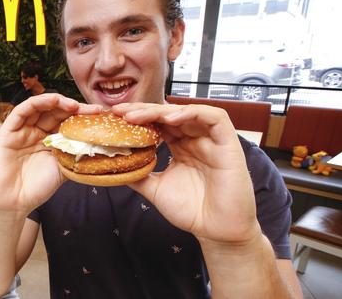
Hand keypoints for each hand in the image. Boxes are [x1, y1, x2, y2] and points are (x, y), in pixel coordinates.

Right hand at [0, 94, 100, 214]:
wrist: (14, 202)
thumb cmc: (37, 188)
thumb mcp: (63, 169)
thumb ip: (75, 155)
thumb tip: (99, 146)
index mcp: (49, 140)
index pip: (66, 122)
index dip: (82, 117)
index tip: (99, 116)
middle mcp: (35, 132)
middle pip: (55, 112)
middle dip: (74, 108)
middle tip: (92, 110)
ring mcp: (22, 130)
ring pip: (39, 107)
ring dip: (57, 102)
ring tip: (74, 104)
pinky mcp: (8, 130)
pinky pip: (21, 111)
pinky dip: (37, 102)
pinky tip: (53, 100)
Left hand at [113, 103, 260, 245]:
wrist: (216, 232)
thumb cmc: (191, 211)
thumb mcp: (155, 189)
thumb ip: (137, 175)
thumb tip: (113, 166)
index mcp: (181, 147)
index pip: (158, 123)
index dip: (138, 117)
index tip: (115, 117)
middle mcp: (196, 140)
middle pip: (169, 114)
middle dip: (143, 110)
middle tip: (120, 112)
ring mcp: (212, 140)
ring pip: (188, 111)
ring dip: (162, 110)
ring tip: (139, 116)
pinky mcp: (229, 144)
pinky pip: (215, 118)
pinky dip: (192, 113)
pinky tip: (170, 119)